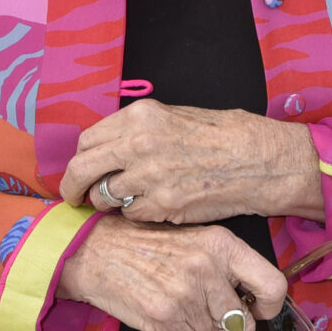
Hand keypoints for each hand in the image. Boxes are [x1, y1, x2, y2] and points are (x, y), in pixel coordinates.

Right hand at [57, 217, 287, 330]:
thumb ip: (229, 266)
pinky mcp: (164, 315)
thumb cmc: (149, 245)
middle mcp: (207, 267)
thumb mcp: (196, 239)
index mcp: (222, 244)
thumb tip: (255, 301)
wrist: (97, 250)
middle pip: (244, 324)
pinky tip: (167, 314)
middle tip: (217, 322)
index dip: (270, 307)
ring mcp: (185, 293)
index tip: (258, 310)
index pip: (273, 284)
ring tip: (182, 307)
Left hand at [58, 101, 321, 224]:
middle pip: (82, 168)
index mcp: (141, 116)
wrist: (258, 160)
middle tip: (74, 197)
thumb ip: (139, 130)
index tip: (81, 169)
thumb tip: (111, 146)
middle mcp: (138, 143)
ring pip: (104, 196)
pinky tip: (153, 207)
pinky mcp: (162, 205)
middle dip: (73, 186)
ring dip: (109, 201)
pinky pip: (131, 214)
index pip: (88, 140)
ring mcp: (149, 176)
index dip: (81, 158)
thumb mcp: (177, 116)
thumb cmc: (224, 135)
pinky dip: (136, 214)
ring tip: (124, 201)